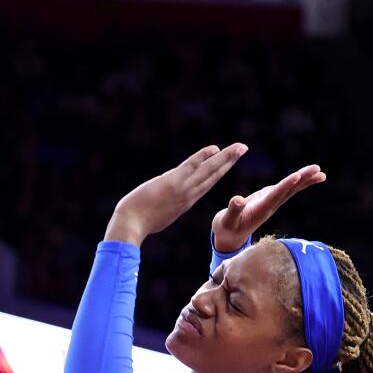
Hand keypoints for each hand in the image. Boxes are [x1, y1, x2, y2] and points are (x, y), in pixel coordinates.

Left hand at [106, 144, 247, 244]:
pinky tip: (215, 148)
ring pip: (209, 171)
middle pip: (213, 176)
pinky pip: (192, 166)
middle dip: (228, 162)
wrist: (130, 226)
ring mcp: (182, 189)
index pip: (204, 185)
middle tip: (242, 149)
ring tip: (240, 147)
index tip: (227, 165)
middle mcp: (188, 196)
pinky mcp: (173, 182)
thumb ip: (160, 212)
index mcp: (184, 203)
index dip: (217, 174)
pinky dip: (204, 157)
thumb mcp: (154, 218)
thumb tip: (153, 212)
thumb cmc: (135, 224)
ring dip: (226, 158)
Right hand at [211, 164, 325, 251]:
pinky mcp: (269, 199)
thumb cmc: (226, 228)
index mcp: (260, 210)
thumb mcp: (226, 221)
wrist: (230, 237)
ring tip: (320, 172)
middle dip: (303, 180)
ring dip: (305, 180)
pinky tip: (305, 176)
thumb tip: (238, 199)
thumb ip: (233, 210)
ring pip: (290, 190)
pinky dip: (297, 182)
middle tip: (317, 169)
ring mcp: (271, 203)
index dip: (286, 186)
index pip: (275, 196)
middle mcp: (269, 206)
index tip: (298, 176)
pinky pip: (286, 189)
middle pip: (289, 191)